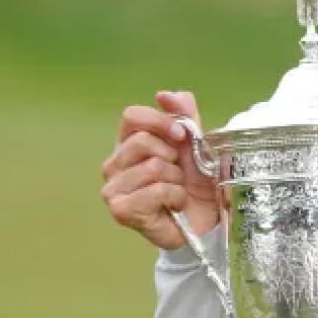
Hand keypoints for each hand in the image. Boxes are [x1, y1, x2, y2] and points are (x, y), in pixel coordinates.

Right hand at [101, 90, 218, 249]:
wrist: (204, 223)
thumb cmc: (196, 186)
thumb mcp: (196, 147)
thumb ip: (185, 117)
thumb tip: (165, 95)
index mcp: (128, 143)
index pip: (132, 116)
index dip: (161, 122)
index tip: (181, 136)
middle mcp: (114, 164)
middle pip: (142, 141)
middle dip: (173, 158)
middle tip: (178, 175)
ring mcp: (113, 188)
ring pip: (153, 167)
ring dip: (176, 181)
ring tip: (176, 192)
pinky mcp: (121, 209)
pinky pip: (156, 190)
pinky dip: (174, 197)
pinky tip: (172, 206)